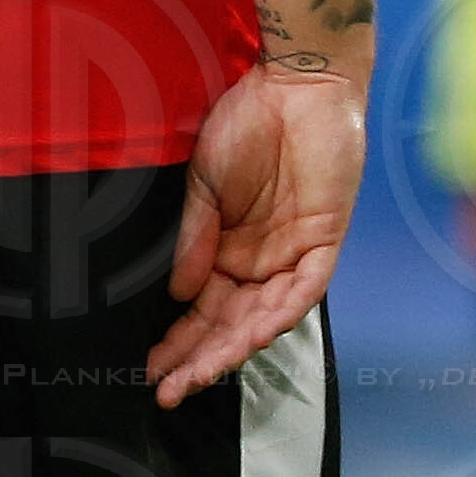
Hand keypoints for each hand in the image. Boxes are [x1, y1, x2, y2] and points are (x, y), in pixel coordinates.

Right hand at [147, 64, 362, 408]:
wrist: (295, 87)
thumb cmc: (246, 124)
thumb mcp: (203, 183)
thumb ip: (193, 238)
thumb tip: (176, 293)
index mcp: (227, 250)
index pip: (201, 311)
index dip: (178, 342)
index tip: (151, 370)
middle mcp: (260, 263)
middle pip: (229, 325)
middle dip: (200, 359)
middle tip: (171, 389)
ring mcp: (292, 256)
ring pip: (264, 317)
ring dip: (234, 346)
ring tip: (203, 372)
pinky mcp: (323, 243)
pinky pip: (304, 290)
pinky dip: (281, 312)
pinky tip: (255, 334)